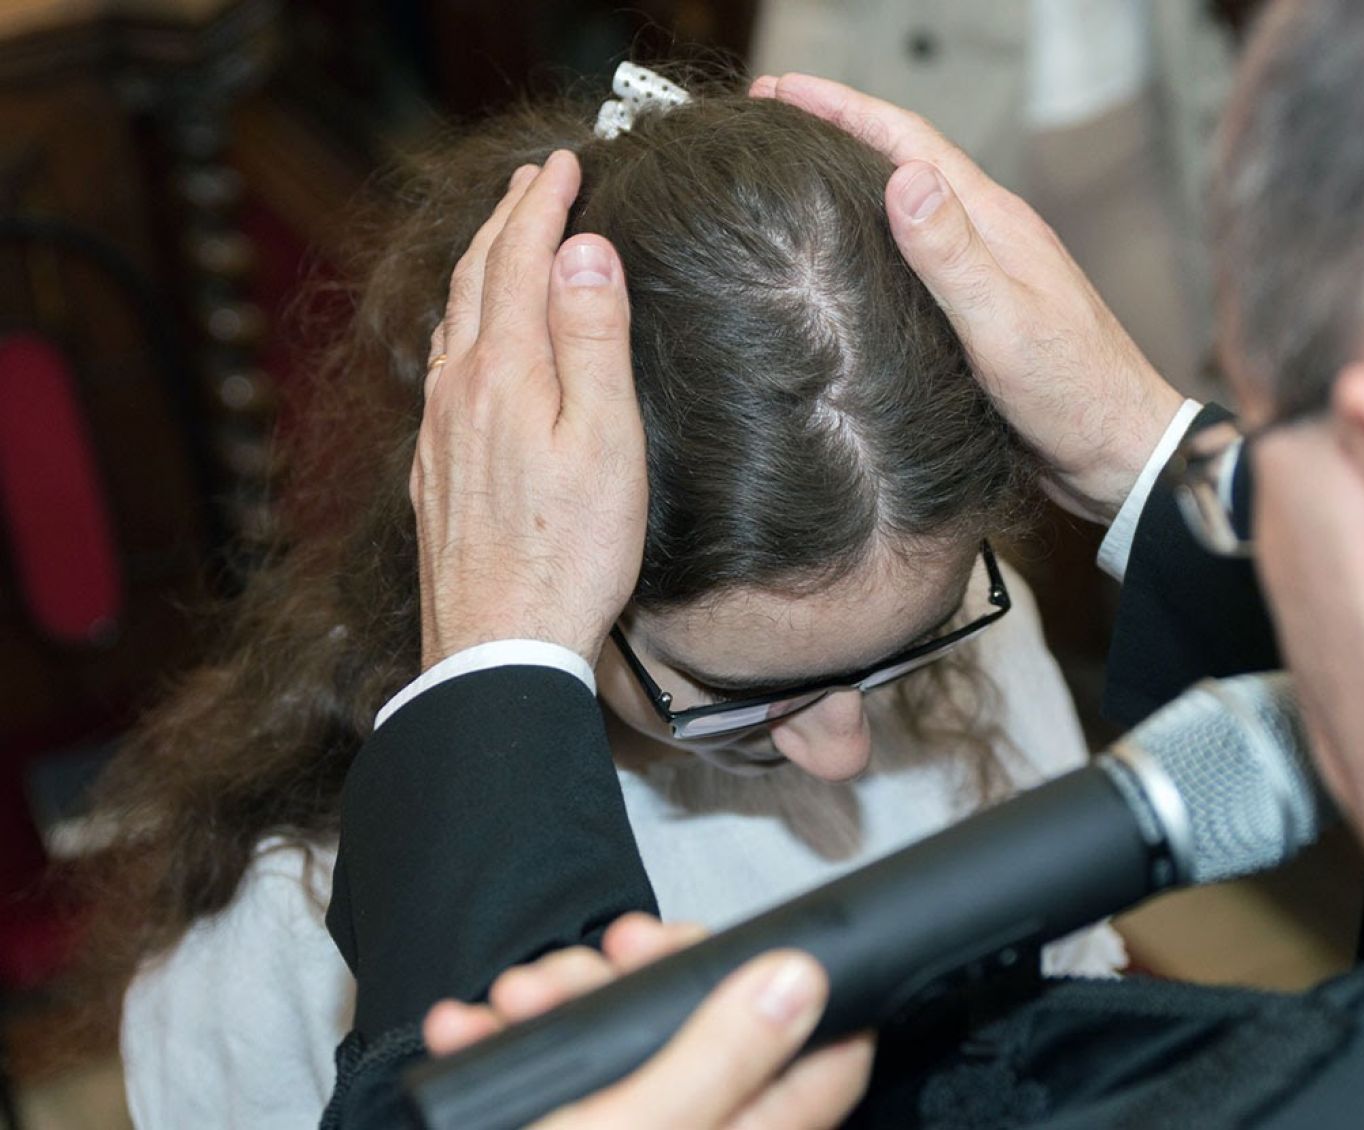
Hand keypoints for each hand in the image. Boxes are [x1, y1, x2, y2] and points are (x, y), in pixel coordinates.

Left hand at [412, 150, 646, 666]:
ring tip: (501, 242)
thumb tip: (583, 251)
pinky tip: (467, 344)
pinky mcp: (434, 473)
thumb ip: (594, 340)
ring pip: (450, 324)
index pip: (520, 260)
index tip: (565, 162)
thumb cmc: (572, 553)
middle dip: (506, 220)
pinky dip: (460, 326)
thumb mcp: (607, 440)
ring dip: (478, 268)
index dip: (542, 205)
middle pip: (474, 280)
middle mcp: (458, 391)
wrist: (498, 646)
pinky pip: (440, 371)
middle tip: (534, 179)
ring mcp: (438, 433)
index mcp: (505, 373)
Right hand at [425, 914, 874, 1129]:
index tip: (748, 944)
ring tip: (519, 1001)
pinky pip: (561, 1075)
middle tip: (604, 959)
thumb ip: (720, 1057)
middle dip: (643, 975)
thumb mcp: (634, 1127)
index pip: (828, 1061)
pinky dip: (514, 1045)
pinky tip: (475, 1032)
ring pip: (625, 1041)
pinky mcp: (574, 1128)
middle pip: (712, 1028)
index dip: (804, 988)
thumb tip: (800, 982)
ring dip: (564, 1001)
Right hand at [753, 74, 1186, 524]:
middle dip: (834, 133)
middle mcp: (988, 238)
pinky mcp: (978, 316)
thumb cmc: (1074, 394)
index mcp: (994, 223)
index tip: (779, 91)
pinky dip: (871, 240)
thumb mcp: (1005, 323)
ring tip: (792, 176)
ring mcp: (985, 275)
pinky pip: (914, 260)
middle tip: (769, 118)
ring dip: (850, 184)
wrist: (1120, 454)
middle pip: (903, 164)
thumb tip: (903, 178)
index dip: (841, 109)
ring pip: (907, 212)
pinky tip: (845, 257)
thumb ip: (954, 254)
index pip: (908, 143)